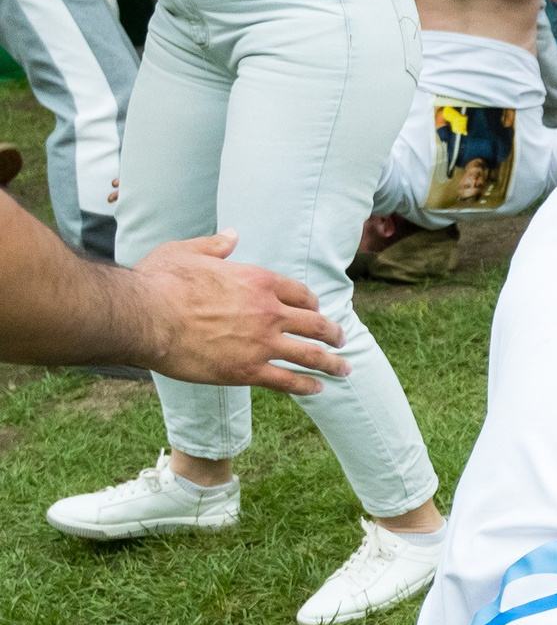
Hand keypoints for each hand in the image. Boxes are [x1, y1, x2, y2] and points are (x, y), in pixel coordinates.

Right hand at [128, 230, 348, 393]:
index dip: (311, 303)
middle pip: (315, 324)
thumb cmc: (159, 281)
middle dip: (333, 332)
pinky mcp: (247, 371)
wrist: (144, 316)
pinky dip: (306, 385)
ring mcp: (261, 343)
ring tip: (344, 369)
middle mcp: (268, 311)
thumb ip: (214, 245)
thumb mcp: (187, 252)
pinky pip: (287, 381)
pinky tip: (318, 389)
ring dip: (331, 362)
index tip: (316, 310)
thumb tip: (232, 236)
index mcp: (258, 280)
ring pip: (310, 355)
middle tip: (342, 339)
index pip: (300, 293)